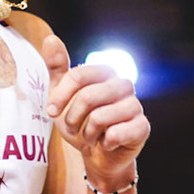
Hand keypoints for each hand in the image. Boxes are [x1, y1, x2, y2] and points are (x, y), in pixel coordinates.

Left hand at [42, 33, 148, 187]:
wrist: (97, 153)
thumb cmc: (80, 121)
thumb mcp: (62, 95)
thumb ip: (57, 68)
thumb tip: (50, 39)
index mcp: (105, 72)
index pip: (78, 75)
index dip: (60, 96)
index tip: (51, 112)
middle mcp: (123, 84)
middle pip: (88, 96)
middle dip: (72, 118)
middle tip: (72, 127)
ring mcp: (135, 105)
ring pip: (100, 117)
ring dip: (87, 133)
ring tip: (90, 136)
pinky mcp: (142, 127)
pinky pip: (116, 134)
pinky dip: (104, 143)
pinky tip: (106, 143)